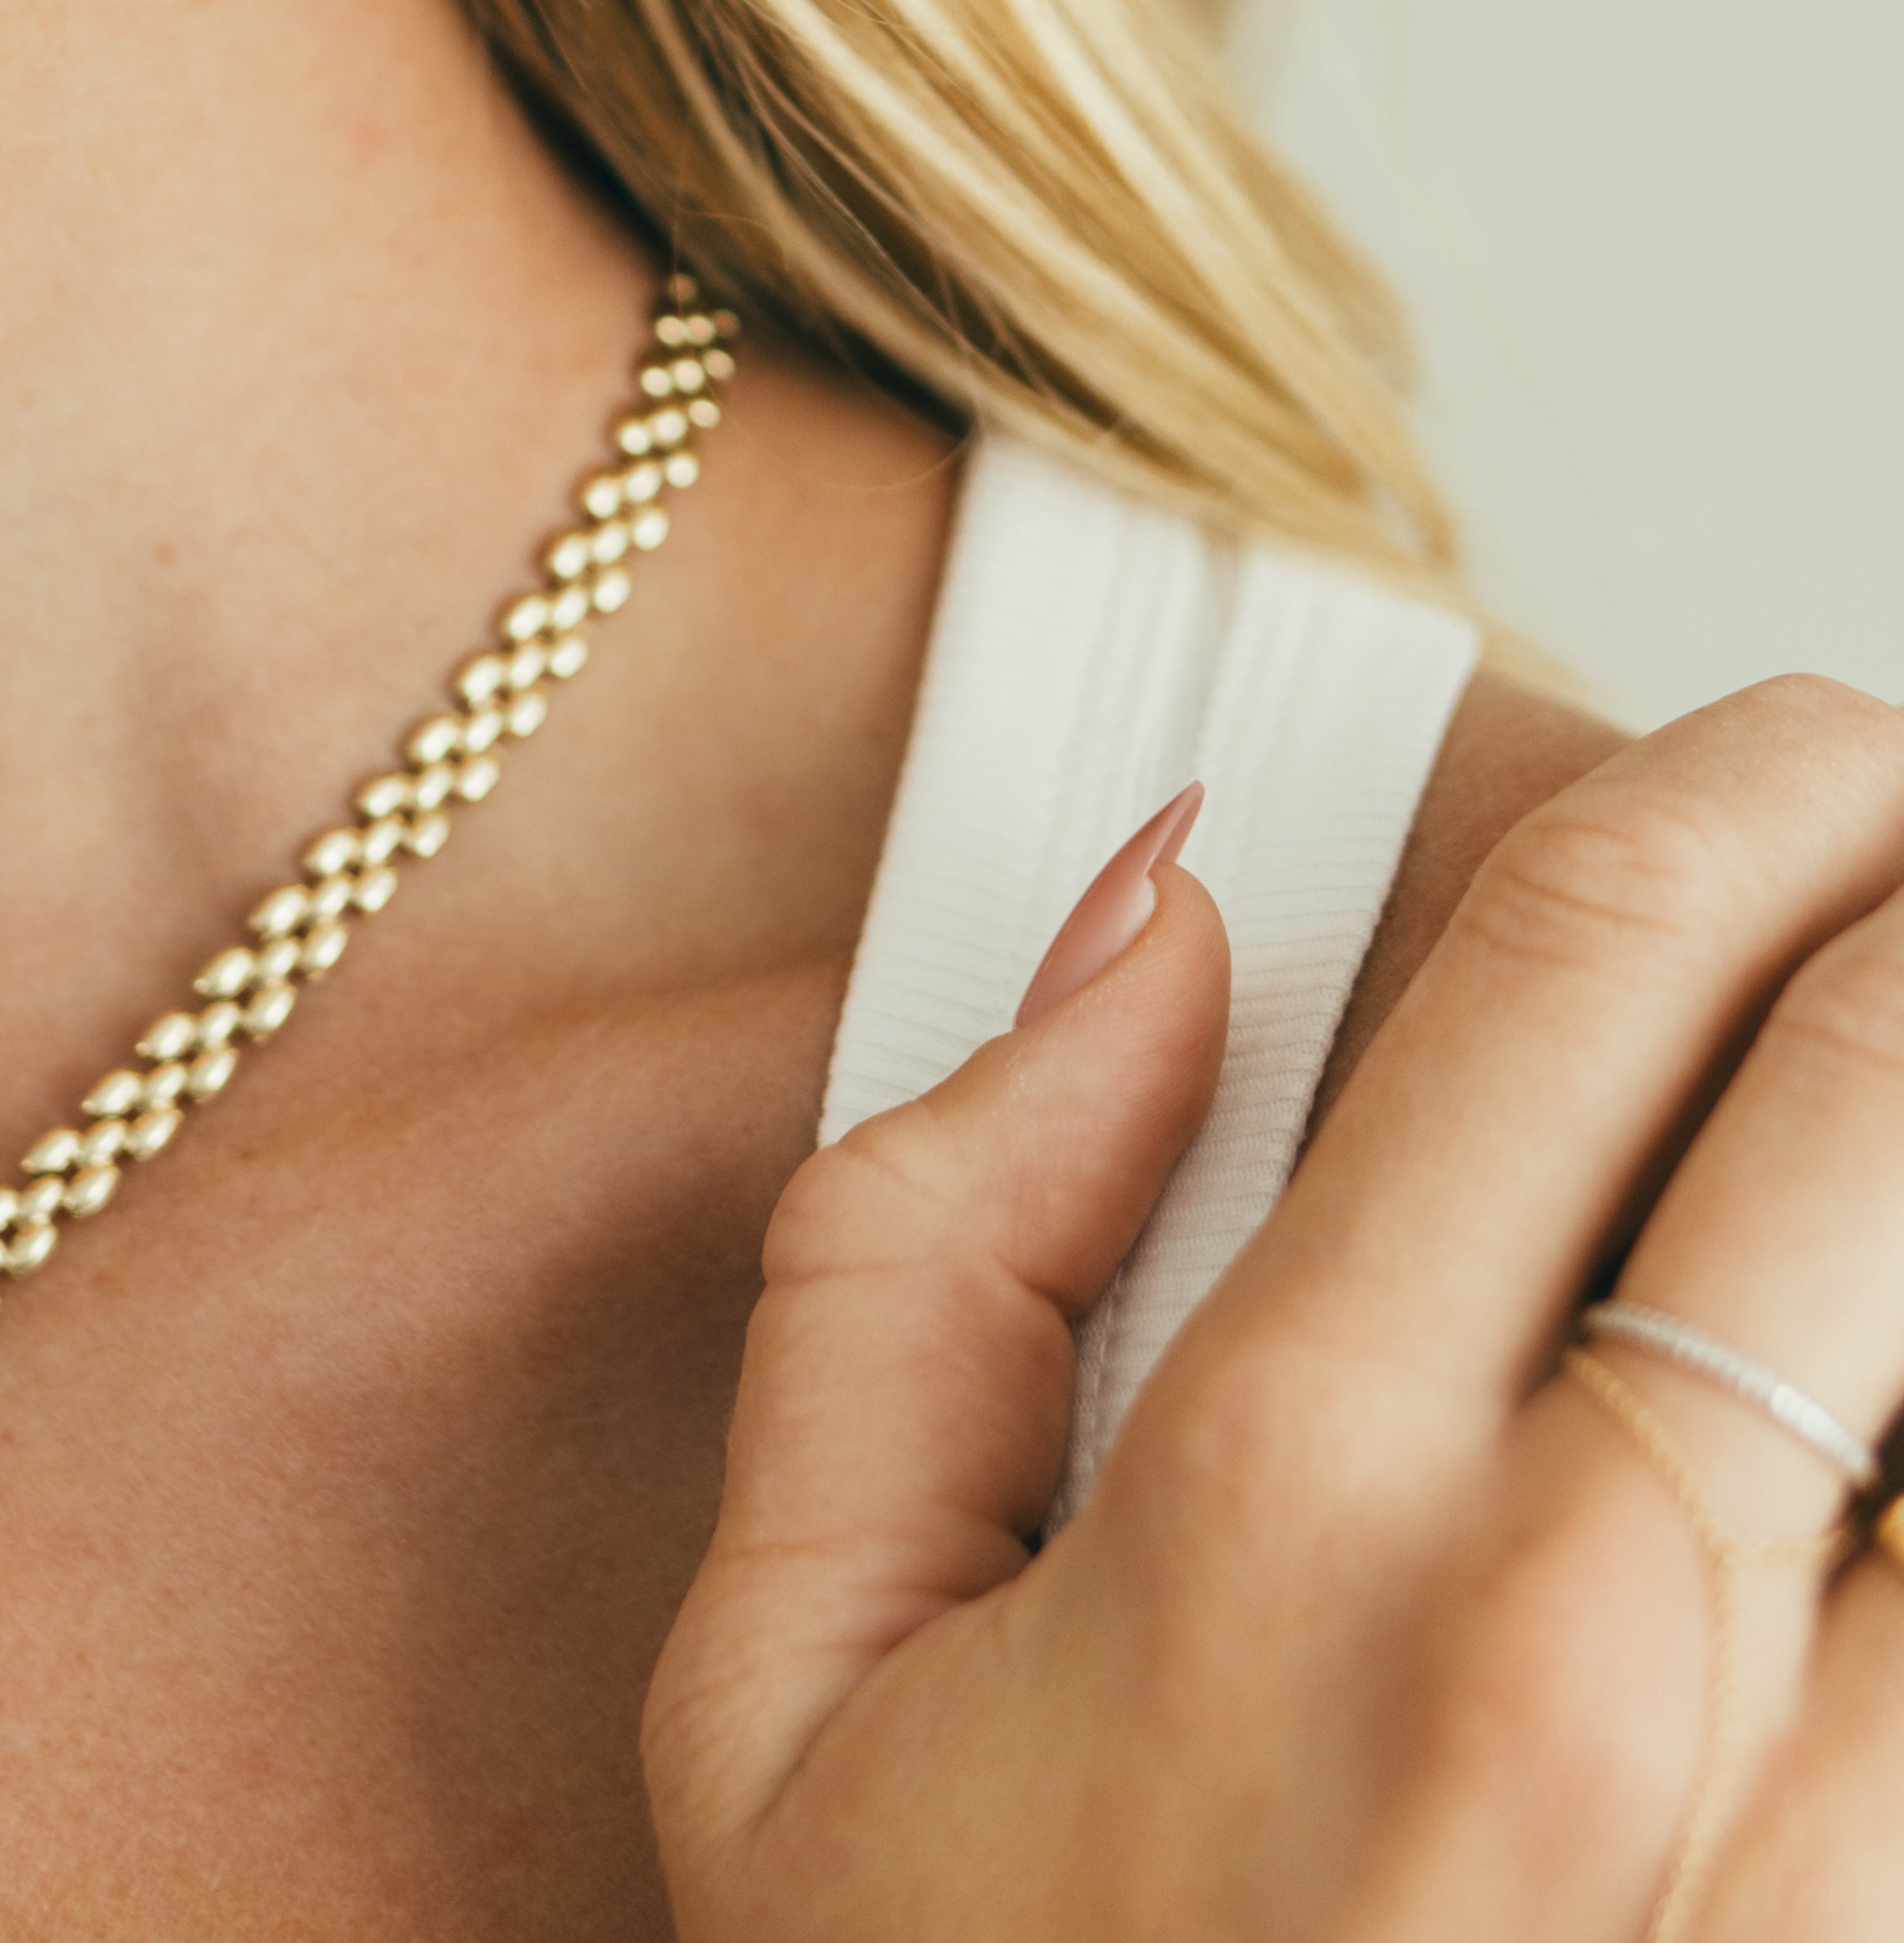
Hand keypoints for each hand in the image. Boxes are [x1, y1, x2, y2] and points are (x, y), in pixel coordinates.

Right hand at [647, 684, 1903, 1936]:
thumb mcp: (786, 1702)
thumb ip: (910, 1268)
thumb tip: (1145, 932)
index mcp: (1290, 1506)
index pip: (1597, 950)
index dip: (1738, 777)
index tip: (1785, 748)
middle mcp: (1601, 1642)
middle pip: (1886, 1065)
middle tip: (1888, 851)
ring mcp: (1828, 1851)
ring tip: (1879, 1126)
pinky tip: (1878, 1443)